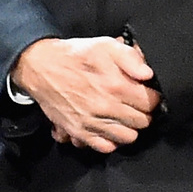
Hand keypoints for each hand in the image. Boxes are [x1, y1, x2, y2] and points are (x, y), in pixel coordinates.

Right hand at [13, 35, 158, 153]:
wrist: (40, 66)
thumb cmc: (74, 55)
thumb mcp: (105, 45)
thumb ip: (130, 57)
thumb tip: (147, 75)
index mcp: (116, 86)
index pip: (151, 103)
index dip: (152, 97)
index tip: (146, 93)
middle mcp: (105, 107)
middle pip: (143, 122)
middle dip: (143, 113)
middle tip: (135, 104)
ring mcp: (91, 122)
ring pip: (127, 137)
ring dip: (130, 128)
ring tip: (124, 116)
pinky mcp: (78, 131)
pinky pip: (105, 147)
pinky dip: (110, 140)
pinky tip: (109, 128)